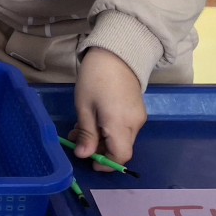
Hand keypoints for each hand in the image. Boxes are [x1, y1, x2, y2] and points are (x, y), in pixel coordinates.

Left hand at [70, 48, 146, 169]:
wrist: (116, 53)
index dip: (106, 163)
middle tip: (77, 140)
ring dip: (102, 139)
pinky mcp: (138, 109)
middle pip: (121, 148)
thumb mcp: (84, 107)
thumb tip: (84, 155)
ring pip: (122, 138)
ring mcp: (139, 116)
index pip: (120, 156)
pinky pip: (125, 127)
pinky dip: (110, 130)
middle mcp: (135, 124)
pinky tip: (94, 120)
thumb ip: (86, 134)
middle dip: (99, 150)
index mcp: (121, 124)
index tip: (89, 160)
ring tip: (80, 128)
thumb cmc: (95, 79)